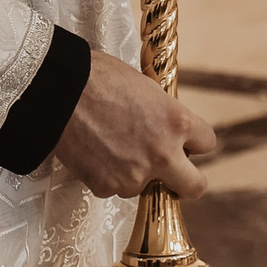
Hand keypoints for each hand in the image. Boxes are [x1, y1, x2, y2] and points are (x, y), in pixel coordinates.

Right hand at [52, 48, 216, 198]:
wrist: (59, 91)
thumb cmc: (99, 78)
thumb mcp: (146, 88)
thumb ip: (164, 113)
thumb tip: (167, 125)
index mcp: (177, 122)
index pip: (207, 143)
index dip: (194, 141)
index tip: (185, 142)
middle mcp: (163, 153)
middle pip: (195, 186)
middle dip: (187, 181)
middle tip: (174, 174)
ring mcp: (135, 175)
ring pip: (146, 186)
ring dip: (136, 173)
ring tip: (112, 146)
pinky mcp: (107, 187)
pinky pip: (115, 188)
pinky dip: (108, 176)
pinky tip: (95, 152)